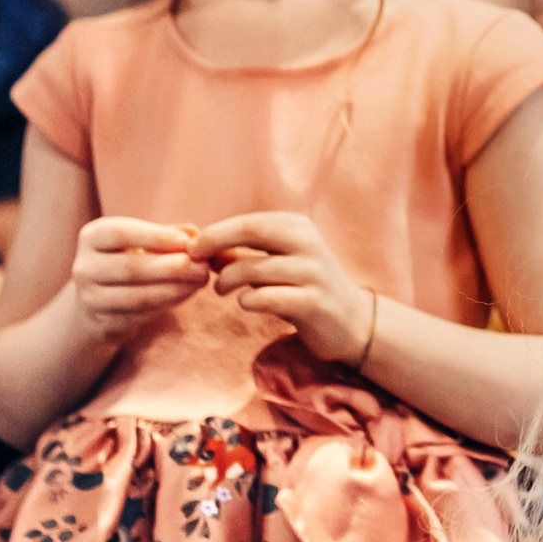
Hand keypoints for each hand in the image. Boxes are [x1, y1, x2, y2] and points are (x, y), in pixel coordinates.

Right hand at [70, 217, 208, 345]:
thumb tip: (194, 234)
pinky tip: (186, 294)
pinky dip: (167, 305)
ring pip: (136, 297)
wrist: (100, 296)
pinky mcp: (103, 323)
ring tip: (201, 282)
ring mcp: (90, 299)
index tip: (189, 241)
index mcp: (92, 237)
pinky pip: (139, 316)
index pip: (120, 234)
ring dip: (174, 290)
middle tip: (203, 267)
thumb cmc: (131, 256)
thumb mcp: (143, 239)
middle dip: (172, 268)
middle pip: (130, 268)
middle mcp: (84, 267)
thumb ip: (169, 233)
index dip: (156, 237)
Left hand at [189, 212, 373, 364]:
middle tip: (193, 259)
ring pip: (256, 268)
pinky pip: (269, 297)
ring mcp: (313, 273)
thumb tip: (202, 250)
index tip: (192, 247)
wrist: (350, 320)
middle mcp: (308, 244)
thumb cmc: (304, 287)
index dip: (217, 232)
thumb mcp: (277, 263)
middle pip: (254, 230)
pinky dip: (248, 300)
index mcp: (299, 227)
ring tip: (219, 289)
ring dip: (228, 279)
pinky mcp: (314, 303)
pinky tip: (245, 303)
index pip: (250, 221)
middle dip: (217, 242)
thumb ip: (245, 254)